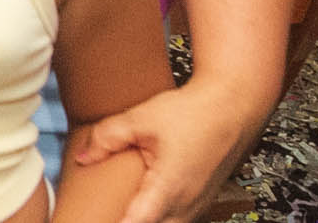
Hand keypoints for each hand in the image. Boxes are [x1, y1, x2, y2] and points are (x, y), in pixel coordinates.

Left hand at [69, 80, 262, 222]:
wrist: (233, 106)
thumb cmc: (193, 112)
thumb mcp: (141, 118)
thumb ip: (107, 138)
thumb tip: (84, 157)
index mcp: (169, 189)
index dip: (115, 222)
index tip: (94, 218)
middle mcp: (187, 204)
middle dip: (128, 220)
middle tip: (103, 209)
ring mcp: (199, 205)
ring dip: (146, 218)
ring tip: (121, 207)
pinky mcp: (204, 199)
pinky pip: (180, 218)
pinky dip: (161, 217)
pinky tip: (143, 203)